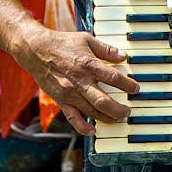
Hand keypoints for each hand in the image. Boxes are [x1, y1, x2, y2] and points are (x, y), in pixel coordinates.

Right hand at [15, 29, 139, 135]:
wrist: (36, 51)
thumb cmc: (62, 43)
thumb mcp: (87, 40)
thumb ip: (106, 49)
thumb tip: (123, 56)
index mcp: (88, 65)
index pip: (114, 78)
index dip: (128, 85)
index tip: (136, 89)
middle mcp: (80, 81)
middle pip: (103, 101)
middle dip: (119, 109)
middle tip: (128, 110)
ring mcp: (70, 93)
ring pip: (91, 112)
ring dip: (106, 118)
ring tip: (117, 118)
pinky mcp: (61, 100)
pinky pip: (72, 118)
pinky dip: (83, 127)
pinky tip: (93, 131)